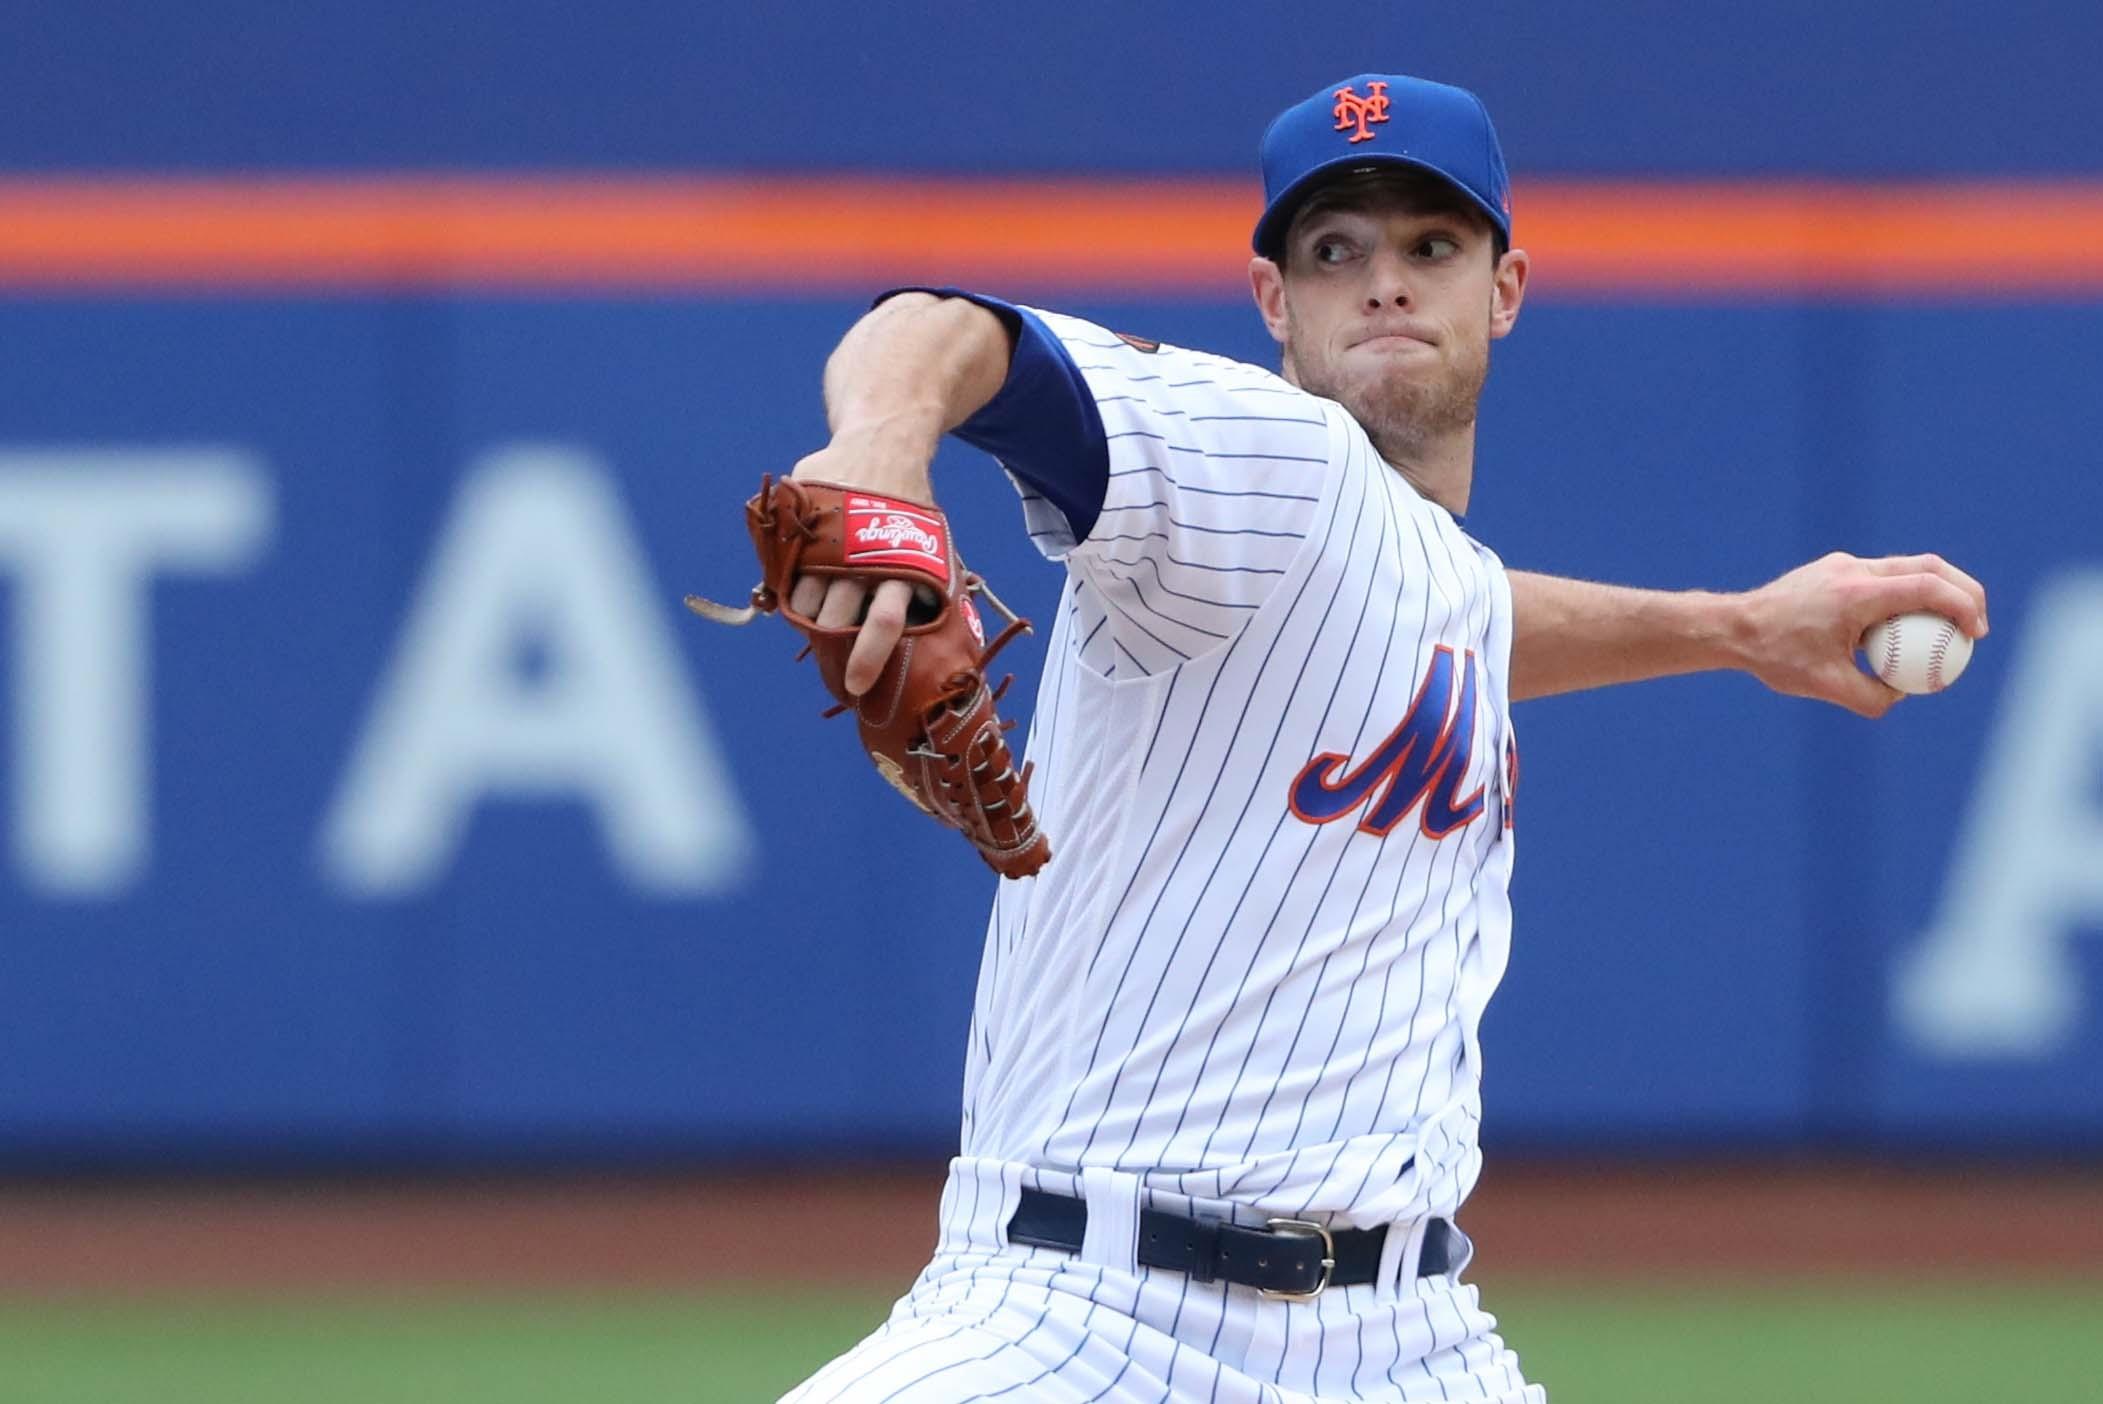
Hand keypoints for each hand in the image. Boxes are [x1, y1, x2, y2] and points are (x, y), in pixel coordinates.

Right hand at [786, 423, 937, 695]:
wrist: (884, 444)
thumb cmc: (907, 508)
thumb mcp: (929, 546)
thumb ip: (920, 590)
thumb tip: (933, 646)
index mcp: (903, 565)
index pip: (883, 623)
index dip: (867, 659)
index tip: (853, 686)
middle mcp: (864, 555)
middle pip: (834, 619)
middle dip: (829, 645)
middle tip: (829, 657)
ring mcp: (829, 537)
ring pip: (804, 599)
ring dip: (805, 617)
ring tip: (814, 613)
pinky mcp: (803, 520)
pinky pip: (785, 570)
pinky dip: (789, 586)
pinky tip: (800, 581)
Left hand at [1734, 552, 1987, 717]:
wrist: (1733, 628)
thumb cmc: (1775, 657)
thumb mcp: (1825, 687)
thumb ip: (1871, 697)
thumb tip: (1903, 695)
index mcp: (1856, 593)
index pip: (1928, 588)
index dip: (1963, 606)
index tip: (1976, 634)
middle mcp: (1853, 570)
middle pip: (1928, 566)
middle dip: (1964, 591)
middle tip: (1976, 625)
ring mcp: (1843, 565)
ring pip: (1907, 567)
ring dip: (1935, 591)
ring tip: (1947, 628)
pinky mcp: (1835, 569)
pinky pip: (1882, 577)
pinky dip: (1905, 595)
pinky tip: (1902, 629)